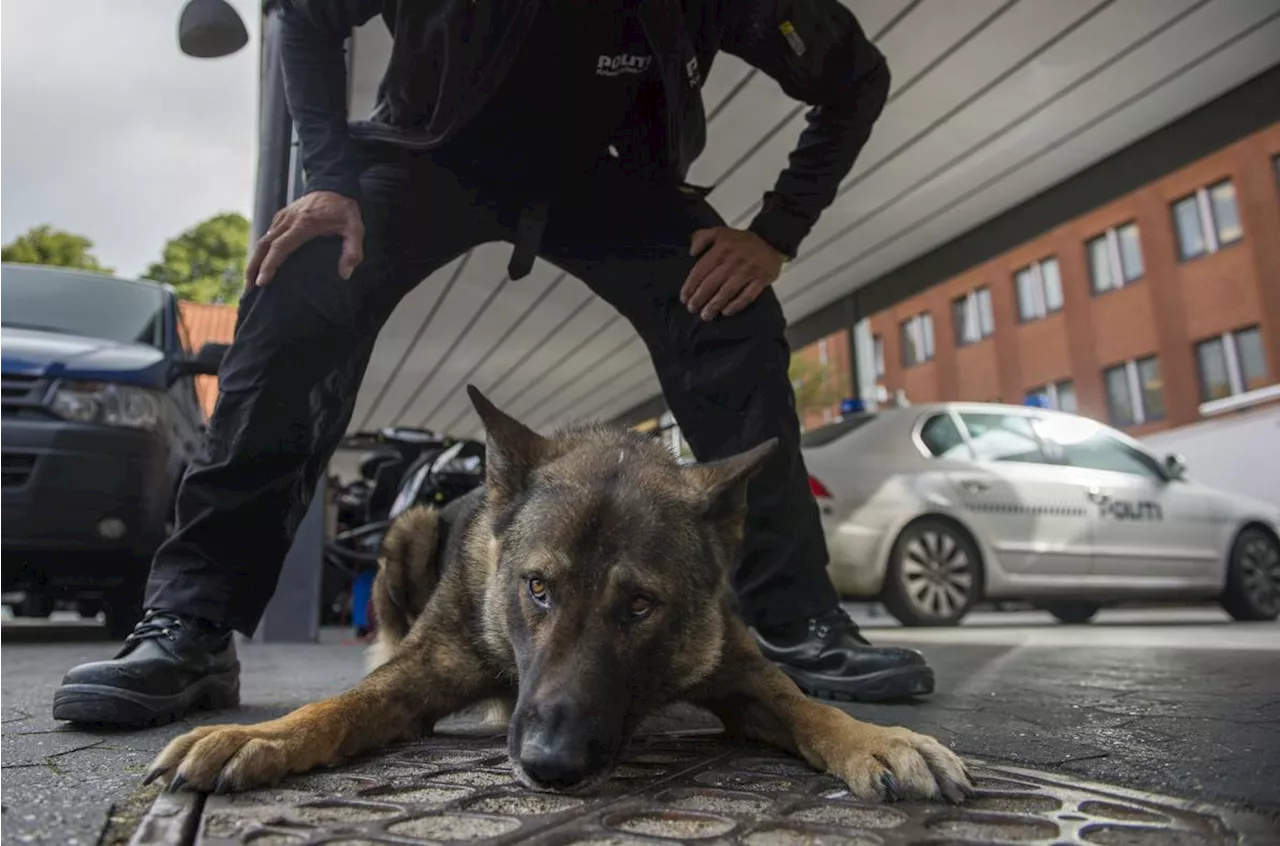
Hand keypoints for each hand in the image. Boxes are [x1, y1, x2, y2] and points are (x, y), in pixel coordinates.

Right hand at [246, 191, 363, 286]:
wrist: (334, 185)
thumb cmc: (344, 209)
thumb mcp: (355, 228)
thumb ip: (353, 251)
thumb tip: (345, 274)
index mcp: (303, 224)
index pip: (280, 247)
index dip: (269, 265)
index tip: (261, 281)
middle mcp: (288, 220)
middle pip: (263, 245)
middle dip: (253, 267)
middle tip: (248, 288)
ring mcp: (282, 217)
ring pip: (261, 240)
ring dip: (254, 260)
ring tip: (249, 281)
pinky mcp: (281, 217)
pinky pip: (266, 235)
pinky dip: (260, 251)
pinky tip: (259, 264)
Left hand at [680, 227, 784, 320]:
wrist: (772, 240)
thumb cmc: (742, 240)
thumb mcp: (720, 231)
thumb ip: (702, 237)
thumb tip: (691, 252)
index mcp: (722, 249)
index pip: (701, 269)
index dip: (690, 285)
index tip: (684, 298)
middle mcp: (734, 260)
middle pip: (712, 283)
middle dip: (699, 298)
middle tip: (692, 309)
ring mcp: (748, 271)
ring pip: (728, 291)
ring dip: (714, 305)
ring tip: (705, 315)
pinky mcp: (761, 280)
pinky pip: (747, 296)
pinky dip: (736, 305)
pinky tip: (726, 312)